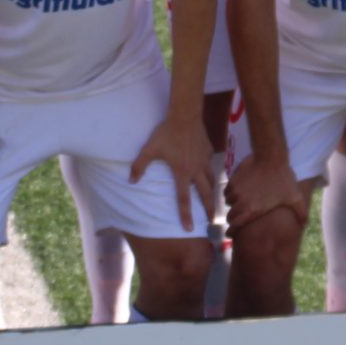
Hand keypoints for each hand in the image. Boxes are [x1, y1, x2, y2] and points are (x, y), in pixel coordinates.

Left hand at [132, 113, 217, 232]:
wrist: (185, 115)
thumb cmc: (166, 133)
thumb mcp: (149, 149)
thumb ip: (139, 166)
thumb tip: (131, 181)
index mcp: (182, 173)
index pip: (184, 199)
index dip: (186, 215)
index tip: (189, 229)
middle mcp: (196, 170)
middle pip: (206, 194)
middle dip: (209, 210)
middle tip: (212, 222)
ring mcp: (205, 160)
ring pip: (212, 181)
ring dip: (213, 193)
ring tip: (214, 202)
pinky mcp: (209, 151)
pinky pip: (211, 165)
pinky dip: (210, 172)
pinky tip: (208, 173)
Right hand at [224, 147, 307, 226]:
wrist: (271, 158)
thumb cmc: (283, 179)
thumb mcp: (295, 198)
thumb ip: (301, 213)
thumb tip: (305, 224)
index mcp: (253, 211)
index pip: (235, 226)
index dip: (231, 231)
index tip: (230, 233)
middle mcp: (241, 203)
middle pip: (229, 216)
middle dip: (232, 218)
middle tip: (238, 217)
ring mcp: (235, 191)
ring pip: (228, 202)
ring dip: (233, 204)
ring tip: (240, 201)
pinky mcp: (233, 180)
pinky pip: (227, 190)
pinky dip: (230, 192)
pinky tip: (238, 191)